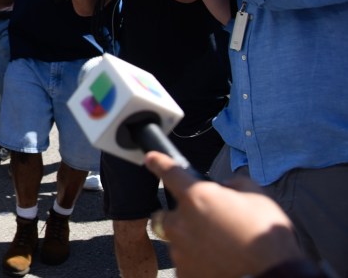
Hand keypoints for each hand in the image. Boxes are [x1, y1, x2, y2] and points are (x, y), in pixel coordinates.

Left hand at [145, 151, 303, 277]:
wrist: (273, 277)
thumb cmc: (266, 237)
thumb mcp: (258, 197)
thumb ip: (233, 185)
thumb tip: (224, 188)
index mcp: (197, 197)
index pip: (170, 173)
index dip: (159, 163)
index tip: (151, 159)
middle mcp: (181, 221)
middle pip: (170, 214)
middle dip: (184, 216)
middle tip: (209, 225)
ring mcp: (179, 249)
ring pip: (179, 239)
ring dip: (193, 240)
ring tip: (221, 248)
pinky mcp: (184, 272)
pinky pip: (186, 261)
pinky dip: (198, 260)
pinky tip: (219, 263)